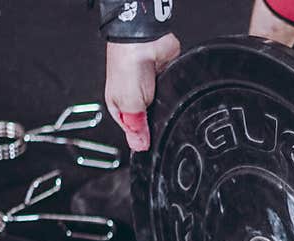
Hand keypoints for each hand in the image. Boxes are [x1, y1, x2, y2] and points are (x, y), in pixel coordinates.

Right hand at [104, 33, 180, 150]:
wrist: (144, 41)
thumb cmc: (127, 66)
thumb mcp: (129, 106)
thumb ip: (136, 127)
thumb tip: (139, 146)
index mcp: (119, 107)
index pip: (132, 131)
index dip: (142, 138)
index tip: (149, 143)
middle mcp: (134, 99)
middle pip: (148, 122)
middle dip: (155, 124)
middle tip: (158, 122)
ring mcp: (150, 91)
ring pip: (162, 110)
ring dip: (165, 110)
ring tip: (163, 105)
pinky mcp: (165, 82)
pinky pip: (172, 98)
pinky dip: (174, 98)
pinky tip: (171, 96)